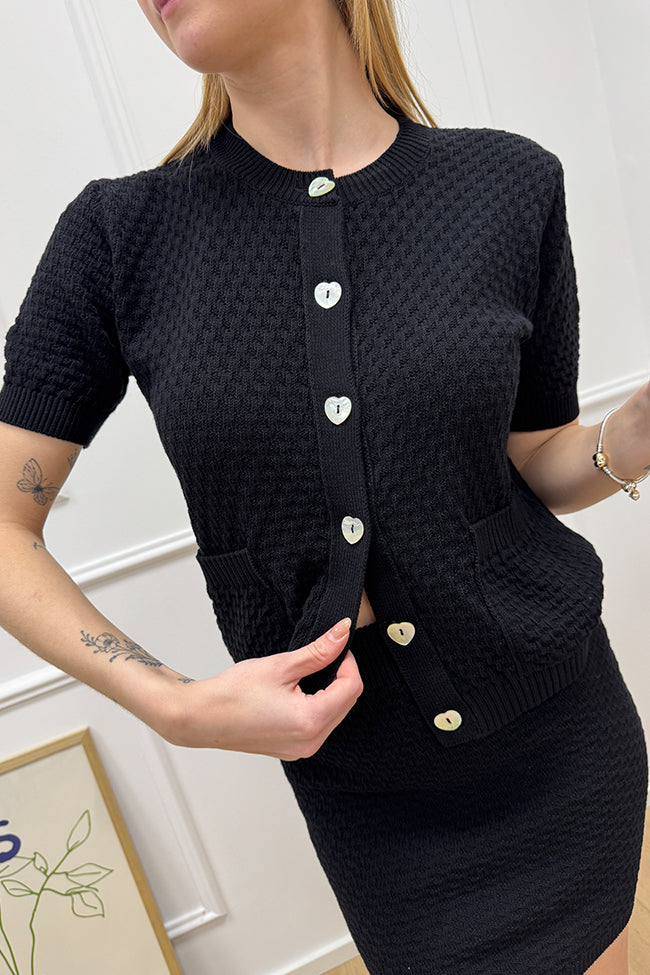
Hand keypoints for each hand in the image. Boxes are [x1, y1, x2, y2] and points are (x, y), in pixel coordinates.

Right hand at [161, 618, 363, 759]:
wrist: (202, 717)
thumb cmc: (233, 693)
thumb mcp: (281, 666)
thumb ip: (318, 651)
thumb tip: (343, 633)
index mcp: (310, 721)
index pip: (351, 687)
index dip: (348, 661)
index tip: (335, 645)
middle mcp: (311, 742)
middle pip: (347, 703)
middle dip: (341, 675)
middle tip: (323, 654)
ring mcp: (302, 749)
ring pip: (335, 714)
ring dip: (331, 691)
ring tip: (308, 671)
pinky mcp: (293, 749)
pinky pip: (320, 725)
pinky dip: (319, 705)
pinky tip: (300, 691)